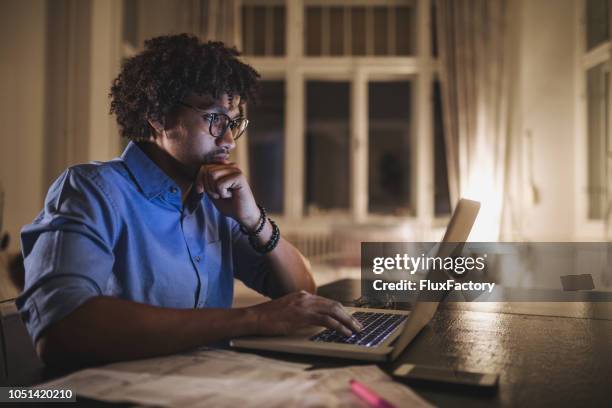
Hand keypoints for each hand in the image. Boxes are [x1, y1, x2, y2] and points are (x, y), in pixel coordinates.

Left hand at [194, 161, 259, 227]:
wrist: (243, 215)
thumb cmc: (229, 204)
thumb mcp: (211, 191)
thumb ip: (205, 181)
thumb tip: (199, 173)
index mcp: (225, 167)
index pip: (204, 167)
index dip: (199, 179)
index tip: (200, 191)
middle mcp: (231, 166)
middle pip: (207, 170)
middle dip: (208, 186)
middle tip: (218, 195)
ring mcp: (236, 170)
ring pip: (212, 175)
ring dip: (215, 190)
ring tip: (224, 195)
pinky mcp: (239, 177)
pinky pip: (220, 184)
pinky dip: (222, 194)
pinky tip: (232, 195)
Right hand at [247, 291, 362, 336]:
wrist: (255, 317)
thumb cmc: (268, 317)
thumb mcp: (286, 309)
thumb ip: (299, 311)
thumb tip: (311, 319)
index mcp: (303, 295)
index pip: (327, 302)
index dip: (341, 310)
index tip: (349, 319)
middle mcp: (306, 297)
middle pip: (334, 305)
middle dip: (348, 316)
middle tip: (358, 325)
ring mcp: (305, 305)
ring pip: (334, 311)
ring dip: (348, 321)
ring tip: (357, 330)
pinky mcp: (303, 315)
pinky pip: (327, 320)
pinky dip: (339, 326)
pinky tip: (345, 333)